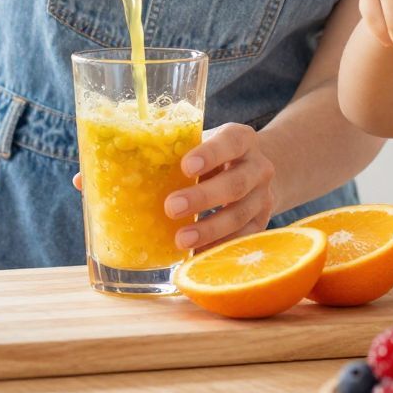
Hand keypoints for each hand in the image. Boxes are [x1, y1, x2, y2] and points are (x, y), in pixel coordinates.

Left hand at [164, 124, 275, 251]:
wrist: (254, 171)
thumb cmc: (215, 157)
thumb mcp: (202, 144)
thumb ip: (179, 151)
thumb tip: (129, 167)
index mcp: (242, 139)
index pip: (231, 142)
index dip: (211, 154)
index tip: (186, 167)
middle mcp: (259, 167)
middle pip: (236, 183)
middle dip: (203, 197)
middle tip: (171, 207)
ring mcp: (263, 196)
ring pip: (239, 215)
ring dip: (209, 230)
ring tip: (180, 240)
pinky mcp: (261, 222)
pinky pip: (243, 238)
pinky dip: (219, 247)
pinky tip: (197, 253)